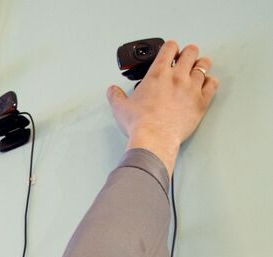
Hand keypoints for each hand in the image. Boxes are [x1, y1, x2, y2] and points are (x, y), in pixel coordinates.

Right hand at [106, 40, 218, 175]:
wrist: (154, 141)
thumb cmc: (140, 125)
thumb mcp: (121, 108)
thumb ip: (116, 96)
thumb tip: (112, 91)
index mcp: (158, 73)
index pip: (170, 47)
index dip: (171, 48)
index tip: (170, 54)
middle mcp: (177, 76)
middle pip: (191, 51)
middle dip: (188, 54)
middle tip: (184, 62)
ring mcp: (191, 88)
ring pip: (204, 64)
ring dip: (201, 66)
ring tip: (196, 72)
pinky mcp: (201, 102)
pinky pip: (213, 83)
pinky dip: (210, 82)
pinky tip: (205, 85)